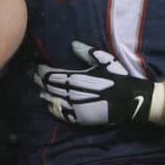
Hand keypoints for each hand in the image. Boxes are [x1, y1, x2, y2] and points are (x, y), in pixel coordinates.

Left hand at [35, 41, 158, 125]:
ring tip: (41, 90)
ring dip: (45, 94)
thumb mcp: (104, 60)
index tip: (38, 67)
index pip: (50, 75)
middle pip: (48, 87)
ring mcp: (74, 108)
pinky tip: (51, 105)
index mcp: (75, 78)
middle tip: (35, 77)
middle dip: (40, 81)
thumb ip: (86, 52)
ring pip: (52, 101)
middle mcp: (71, 93)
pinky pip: (61, 114)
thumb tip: (72, 44)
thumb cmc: (117, 77)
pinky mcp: (79, 119)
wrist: (129, 100)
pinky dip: (54, 108)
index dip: (42, 71)